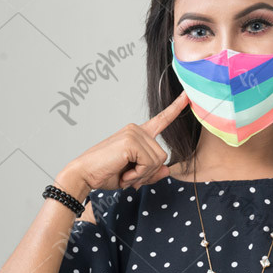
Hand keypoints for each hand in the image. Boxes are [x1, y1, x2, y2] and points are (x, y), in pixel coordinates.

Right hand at [64, 90, 189, 192]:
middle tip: (129, 177)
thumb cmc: (105, 173)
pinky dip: (138, 174)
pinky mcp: (131, 141)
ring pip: (157, 161)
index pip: (161, 120)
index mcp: (138, 134)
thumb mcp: (134, 176)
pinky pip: (148, 163)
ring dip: (142, 175)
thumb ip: (151, 173)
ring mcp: (133, 133)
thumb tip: (167, 170)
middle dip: (148, 173)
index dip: (175, 109)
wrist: (84, 174)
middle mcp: (136, 129)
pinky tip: (124, 173)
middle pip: (162, 156)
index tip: (187, 96)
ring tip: (125, 174)